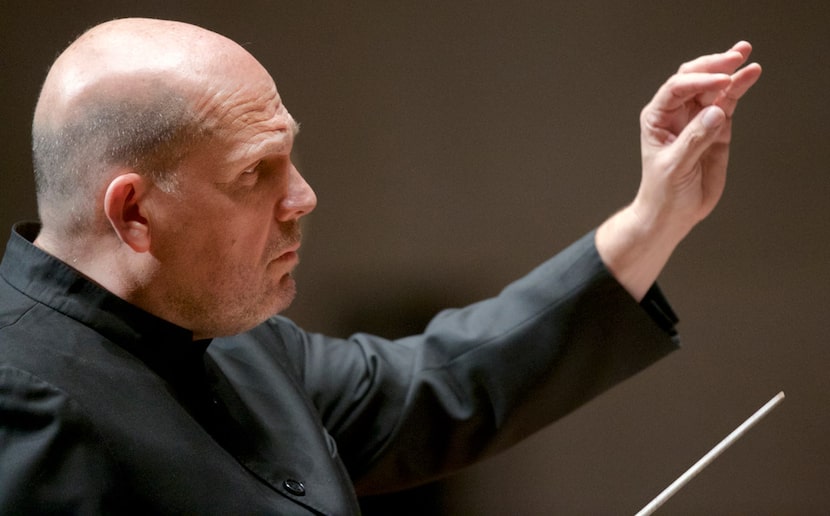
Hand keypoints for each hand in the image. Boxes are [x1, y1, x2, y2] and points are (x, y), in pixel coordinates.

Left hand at [596, 42, 761, 299]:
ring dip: (730, 72)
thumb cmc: (663, 192)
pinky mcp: (716, 128)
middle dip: (713, 66)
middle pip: (695, 79)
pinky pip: (728, 103)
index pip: (677, 88)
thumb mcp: (675, 167)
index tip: (721, 82)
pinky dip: (739, 89)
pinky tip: (750, 74)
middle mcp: (677, 113)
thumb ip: (695, 139)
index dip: (699, 81)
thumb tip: (716, 112)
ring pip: (714, 88)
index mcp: (658, 117)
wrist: (673, 214)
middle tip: (735, 56)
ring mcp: (698, 119)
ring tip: (746, 57)